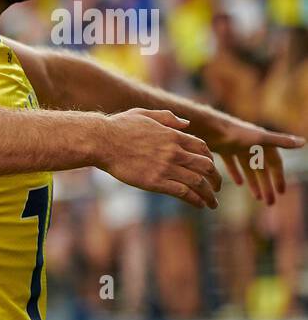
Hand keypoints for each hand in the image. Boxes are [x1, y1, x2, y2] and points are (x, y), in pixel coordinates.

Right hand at [98, 109, 221, 208]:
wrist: (102, 141)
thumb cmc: (119, 127)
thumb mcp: (145, 114)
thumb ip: (168, 118)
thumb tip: (186, 123)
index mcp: (173, 136)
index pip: (203, 148)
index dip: (210, 160)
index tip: (210, 169)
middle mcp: (174, 152)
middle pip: (206, 167)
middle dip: (216, 179)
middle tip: (217, 188)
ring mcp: (166, 167)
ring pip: (198, 182)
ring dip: (209, 194)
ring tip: (212, 202)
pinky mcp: (156, 182)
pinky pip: (183, 192)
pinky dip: (195, 200)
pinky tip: (199, 205)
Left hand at [191, 113, 303, 205]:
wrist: (208, 126)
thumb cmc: (235, 133)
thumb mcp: (260, 139)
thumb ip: (281, 141)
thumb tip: (303, 142)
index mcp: (262, 143)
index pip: (275, 163)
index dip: (278, 177)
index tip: (281, 192)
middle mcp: (251, 145)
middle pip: (261, 169)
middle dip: (267, 186)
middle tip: (269, 203)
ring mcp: (237, 146)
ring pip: (248, 168)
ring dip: (253, 183)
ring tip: (257, 198)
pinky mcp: (222, 148)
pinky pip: (232, 163)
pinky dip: (236, 173)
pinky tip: (238, 184)